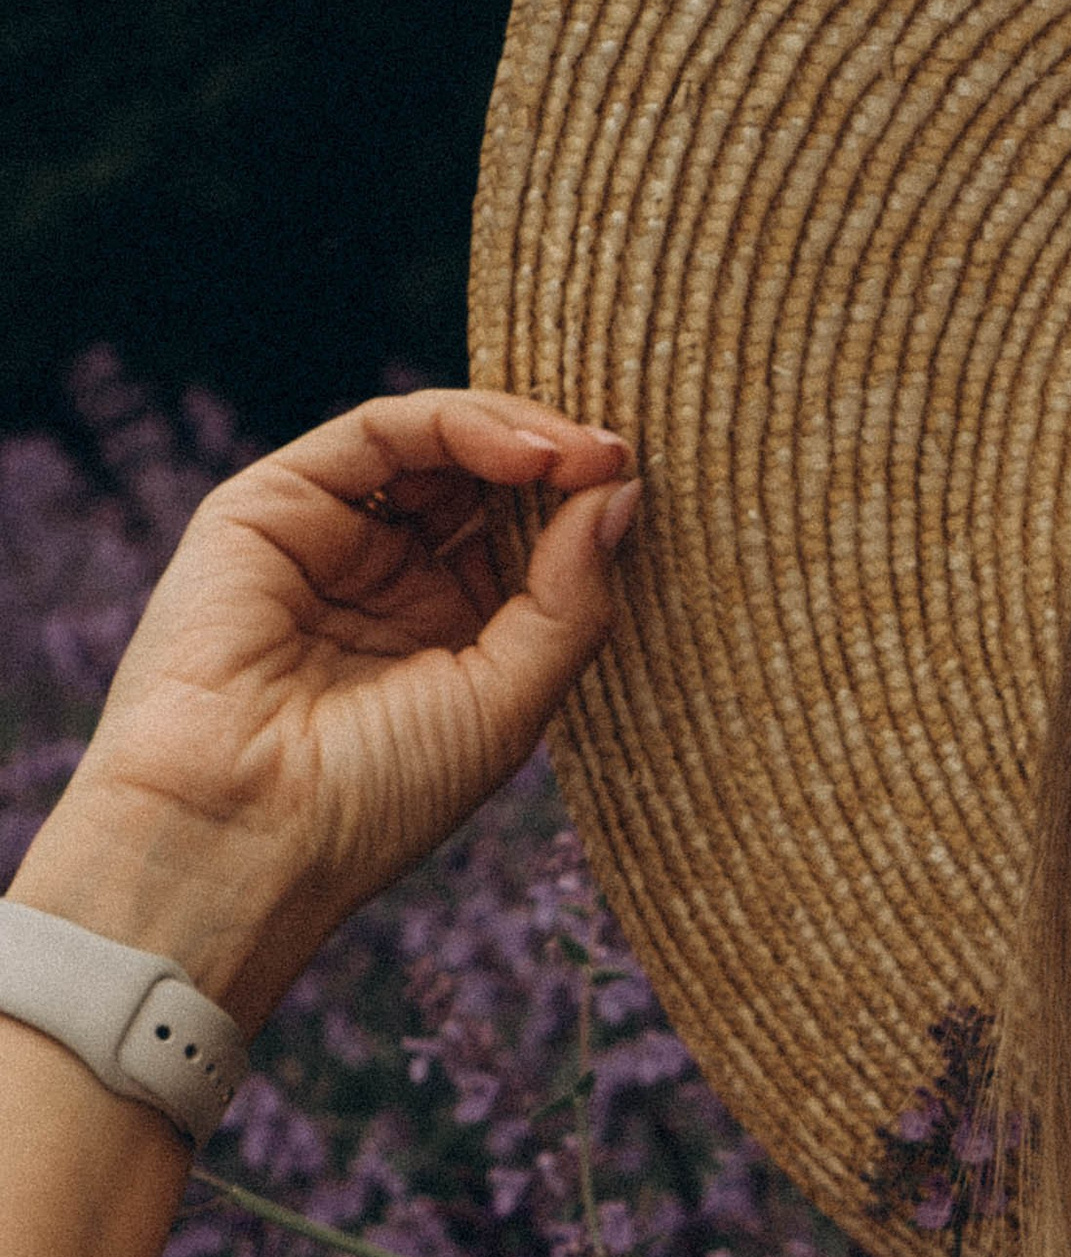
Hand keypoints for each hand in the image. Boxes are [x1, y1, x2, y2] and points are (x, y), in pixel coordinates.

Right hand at [13, 391, 637, 1026]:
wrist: (243, 831)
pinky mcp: (273, 505)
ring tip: (580, 451)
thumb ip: (569, 599)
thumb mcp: (509, 704)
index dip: (585, 513)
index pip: (529, 545)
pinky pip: (377, 435)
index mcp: (450, 640)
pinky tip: (526, 452)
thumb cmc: (377, 798)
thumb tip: (621, 491)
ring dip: (518, 434)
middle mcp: (391, 583)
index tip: (640, 491)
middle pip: (487, 485)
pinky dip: (457, 425)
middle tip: (620, 453)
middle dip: (560, 461)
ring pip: (437, 447)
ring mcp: (333, 539)